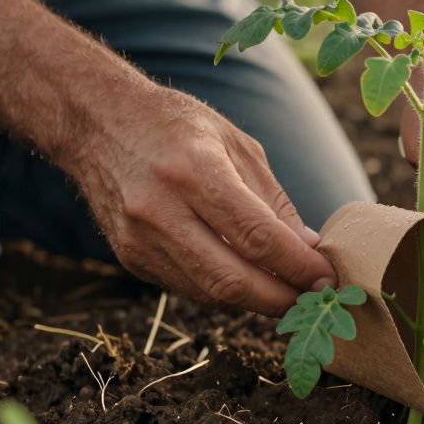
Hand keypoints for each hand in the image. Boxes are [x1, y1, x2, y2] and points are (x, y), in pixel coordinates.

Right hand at [69, 84, 335, 315]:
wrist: (96, 121)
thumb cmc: (175, 124)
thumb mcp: (234, 143)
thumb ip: (273, 200)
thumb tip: (309, 250)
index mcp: (194, 170)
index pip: (257, 236)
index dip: (298, 266)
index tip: (327, 278)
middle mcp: (161, 209)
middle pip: (233, 280)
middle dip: (282, 299)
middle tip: (313, 299)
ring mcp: (139, 239)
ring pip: (210, 294)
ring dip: (255, 302)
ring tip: (286, 292)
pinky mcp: (130, 258)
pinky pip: (187, 289)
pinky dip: (222, 292)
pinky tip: (245, 279)